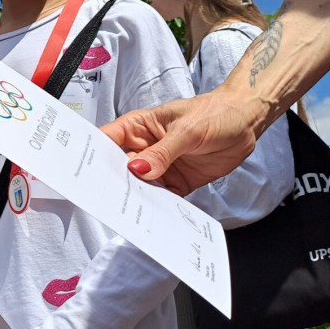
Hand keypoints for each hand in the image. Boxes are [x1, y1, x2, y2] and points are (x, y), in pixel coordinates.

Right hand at [99, 91, 259, 195]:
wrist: (247, 122)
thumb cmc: (214, 113)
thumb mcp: (187, 130)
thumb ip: (163, 152)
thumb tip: (138, 170)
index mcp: (139, 128)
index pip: (107, 140)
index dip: (92, 154)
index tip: (83, 171)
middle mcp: (144, 149)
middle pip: (118, 168)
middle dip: (111, 182)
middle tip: (105, 198)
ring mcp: (159, 167)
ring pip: (138, 186)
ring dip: (135, 197)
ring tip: (129, 211)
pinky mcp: (176, 182)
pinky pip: (161, 198)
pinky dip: (157, 207)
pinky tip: (154, 215)